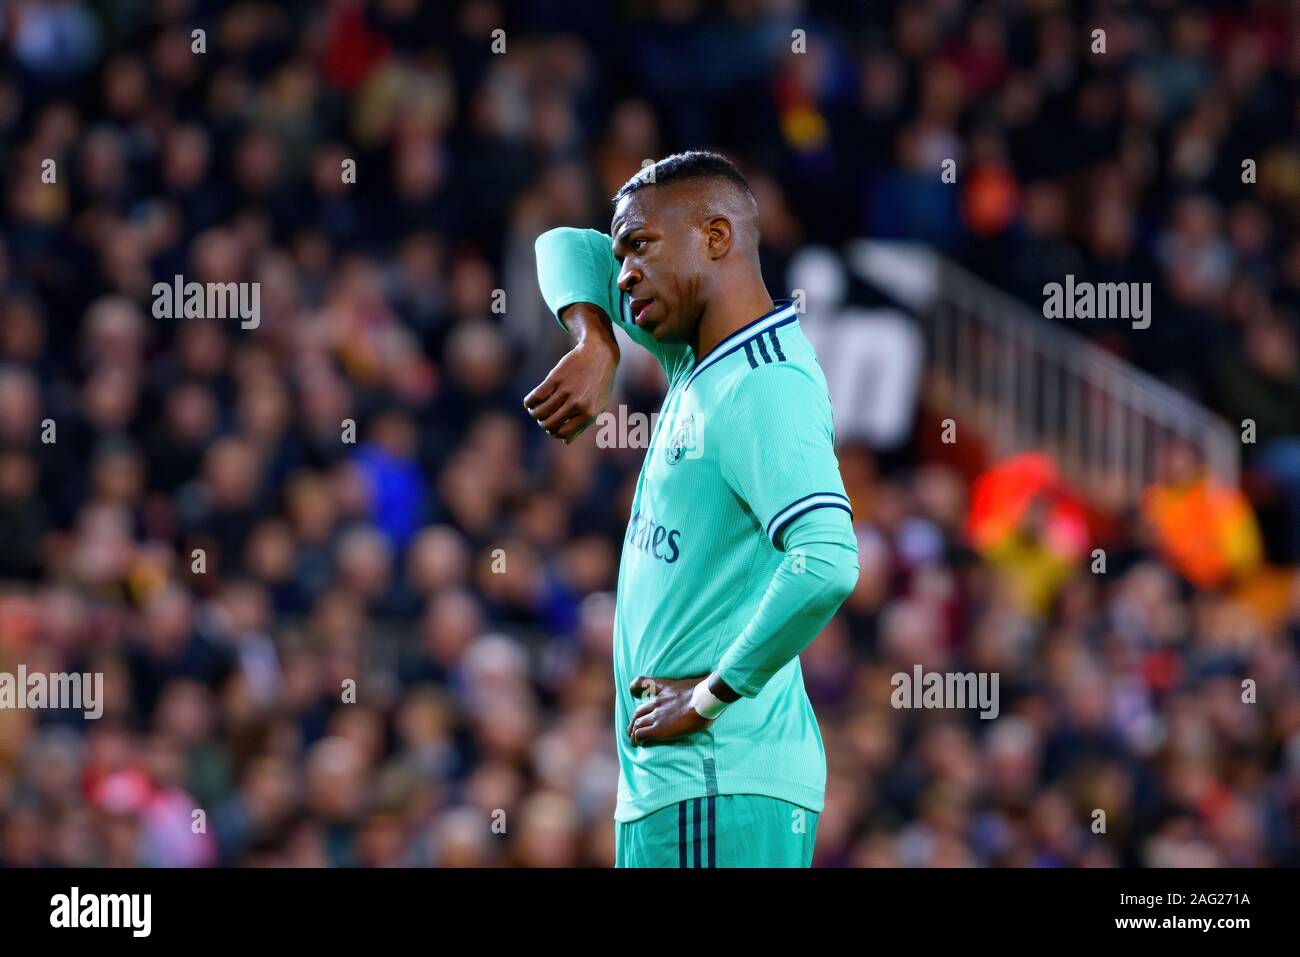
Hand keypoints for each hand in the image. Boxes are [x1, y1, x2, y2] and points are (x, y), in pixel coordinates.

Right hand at [523, 303, 617, 443]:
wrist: (600, 355)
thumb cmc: (600, 383)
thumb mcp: (598, 406)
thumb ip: (583, 424)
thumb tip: (565, 441)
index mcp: (589, 414)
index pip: (562, 433)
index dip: (554, 432)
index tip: (552, 426)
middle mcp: (577, 404)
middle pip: (549, 424)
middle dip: (543, 423)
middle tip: (543, 418)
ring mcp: (566, 391)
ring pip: (540, 412)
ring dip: (534, 413)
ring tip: (535, 410)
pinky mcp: (555, 378)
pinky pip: (535, 397)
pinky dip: (529, 402)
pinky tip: (530, 402)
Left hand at [627, 675, 712, 745]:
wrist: (703, 701)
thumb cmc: (705, 693)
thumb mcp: (697, 683)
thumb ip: (696, 686)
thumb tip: (707, 687)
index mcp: (664, 688)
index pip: (642, 682)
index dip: (635, 688)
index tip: (633, 693)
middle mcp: (657, 702)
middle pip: (638, 711)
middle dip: (634, 721)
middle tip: (633, 729)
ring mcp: (656, 716)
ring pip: (636, 724)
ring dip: (633, 733)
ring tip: (634, 740)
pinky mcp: (658, 729)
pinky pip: (640, 735)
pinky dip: (636, 739)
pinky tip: (638, 744)